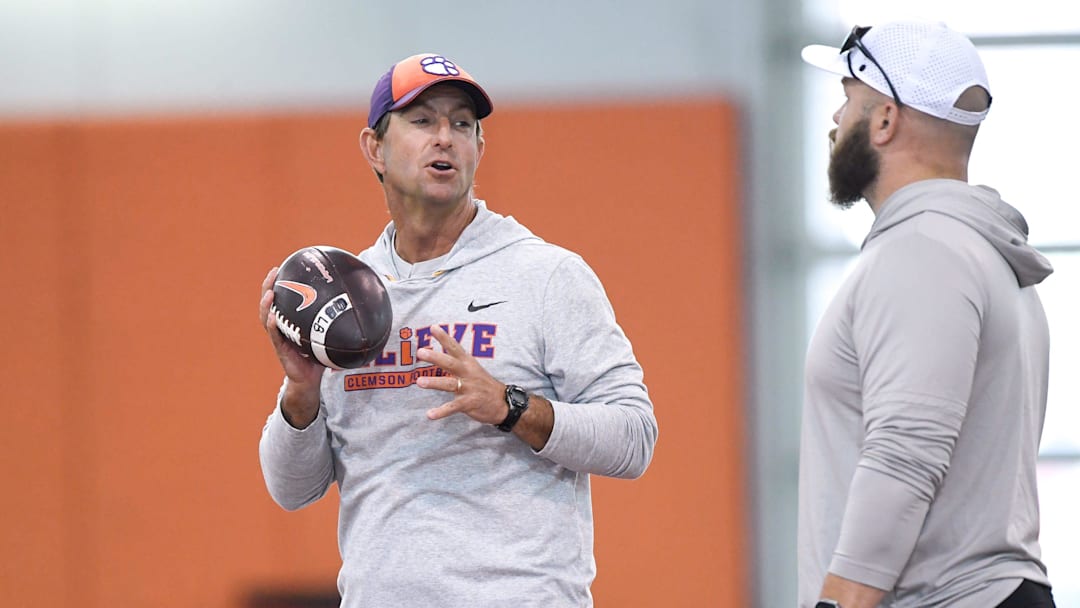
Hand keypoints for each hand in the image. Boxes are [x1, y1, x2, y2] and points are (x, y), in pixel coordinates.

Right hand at [259, 266, 322, 426]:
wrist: (311, 380)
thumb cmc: (321, 355)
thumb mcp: (328, 335)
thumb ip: (338, 321)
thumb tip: (361, 302)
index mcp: (291, 321)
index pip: (283, 298)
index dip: (281, 282)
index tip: (284, 266)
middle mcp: (282, 327)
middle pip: (270, 303)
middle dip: (268, 286)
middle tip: (274, 272)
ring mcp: (279, 338)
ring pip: (267, 317)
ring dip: (266, 304)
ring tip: (269, 292)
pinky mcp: (281, 349)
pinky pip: (275, 336)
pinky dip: (273, 325)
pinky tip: (274, 317)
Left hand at [415, 325, 506, 424]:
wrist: (504, 403)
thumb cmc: (484, 385)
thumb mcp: (473, 369)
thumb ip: (456, 362)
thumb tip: (437, 354)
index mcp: (468, 363)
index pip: (455, 347)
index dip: (444, 337)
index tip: (433, 327)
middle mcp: (468, 373)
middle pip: (450, 363)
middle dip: (435, 357)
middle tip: (420, 352)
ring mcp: (469, 388)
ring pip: (449, 384)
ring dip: (434, 383)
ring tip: (419, 382)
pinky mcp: (469, 403)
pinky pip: (453, 407)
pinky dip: (441, 411)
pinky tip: (430, 414)